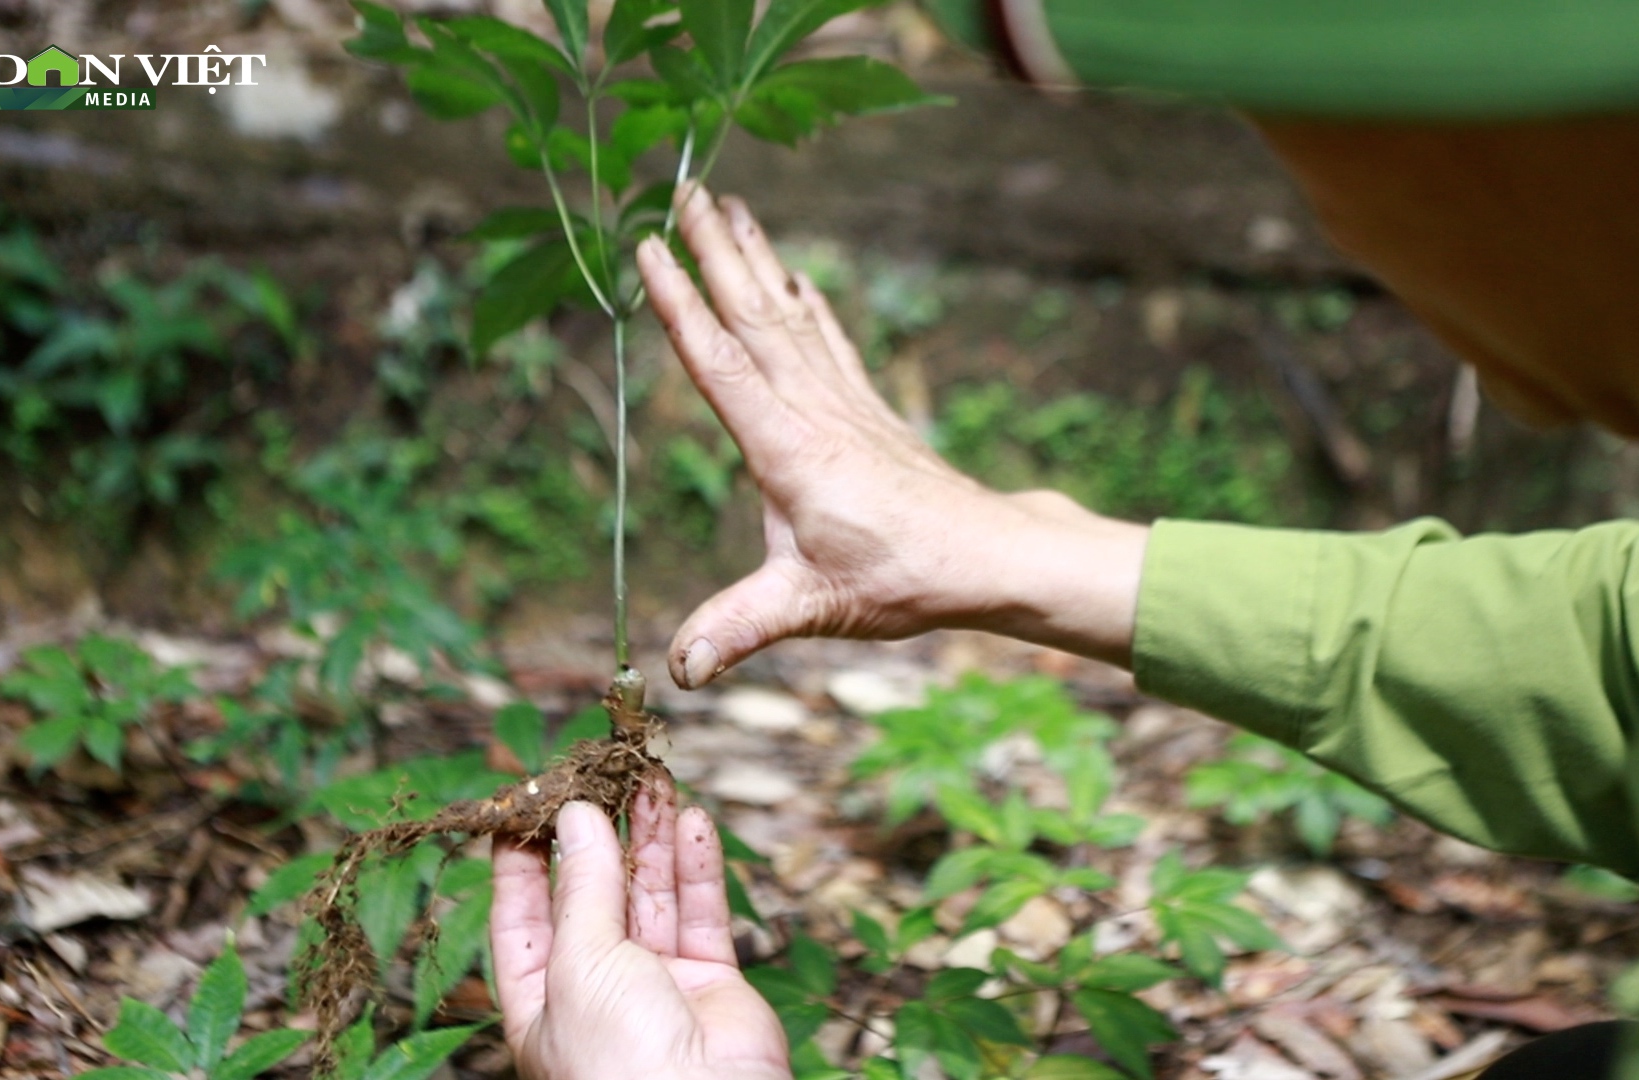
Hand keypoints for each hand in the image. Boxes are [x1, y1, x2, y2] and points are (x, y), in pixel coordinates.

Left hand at [490, 781, 791, 1079]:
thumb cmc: (617, 1060)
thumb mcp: (579, 963)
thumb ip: (584, 887)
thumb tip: (576, 818)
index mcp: (541, 1002)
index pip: (521, 919)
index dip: (522, 862)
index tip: (524, 803)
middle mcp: (596, 991)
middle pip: (593, 897)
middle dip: (599, 835)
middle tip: (601, 775)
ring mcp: (656, 985)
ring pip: (650, 895)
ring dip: (651, 836)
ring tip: (650, 778)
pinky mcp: (711, 981)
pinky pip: (700, 913)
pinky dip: (698, 866)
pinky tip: (690, 819)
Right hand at [636, 184, 1148, 687]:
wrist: (987, 556)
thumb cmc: (902, 578)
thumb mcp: (812, 607)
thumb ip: (740, 629)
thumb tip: (679, 671)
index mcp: (788, 448)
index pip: (721, 362)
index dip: (682, 304)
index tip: (651, 247)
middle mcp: (814, 410)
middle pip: (755, 314)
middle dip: (716, 250)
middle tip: (684, 187)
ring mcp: (844, 403)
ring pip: (790, 314)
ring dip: (756, 258)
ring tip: (730, 205)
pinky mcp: (866, 410)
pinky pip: (829, 338)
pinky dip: (808, 299)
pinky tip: (797, 273)